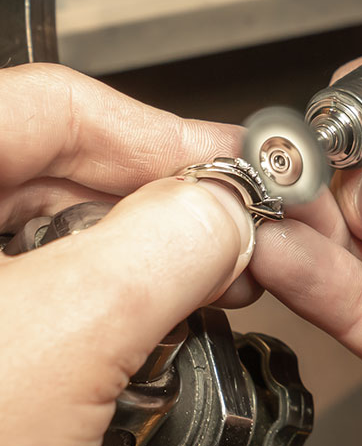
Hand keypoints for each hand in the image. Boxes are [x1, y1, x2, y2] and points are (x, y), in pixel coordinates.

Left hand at [0, 64, 253, 445]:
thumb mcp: (70, 335)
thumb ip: (168, 245)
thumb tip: (228, 208)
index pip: (57, 104)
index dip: (163, 133)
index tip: (237, 172)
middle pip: (57, 169)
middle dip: (159, 207)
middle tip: (234, 242)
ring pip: (52, 235)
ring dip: (134, 264)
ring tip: (199, 295)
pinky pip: (39, 297)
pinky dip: (96, 311)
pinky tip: (138, 341)